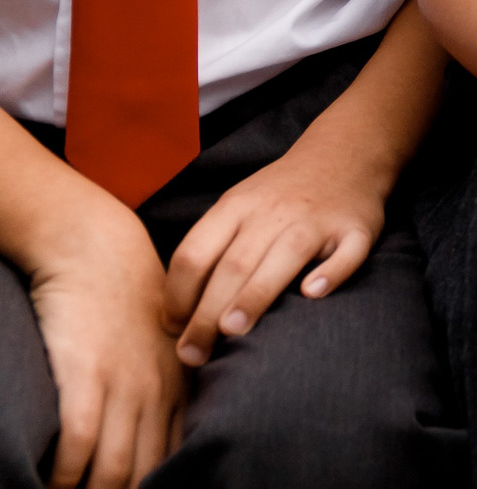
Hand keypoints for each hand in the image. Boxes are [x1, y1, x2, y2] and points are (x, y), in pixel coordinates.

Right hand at [22, 194, 182, 488]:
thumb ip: (168, 387)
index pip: (177, 452)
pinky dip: (67, 472)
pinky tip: (56, 483)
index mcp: (180, 383)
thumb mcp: (163, 344)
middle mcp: (158, 389)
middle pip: (145, 468)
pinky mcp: (86, 373)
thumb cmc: (126, 300)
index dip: (160, 483)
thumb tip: (164, 436)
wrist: (98, 251)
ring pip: (114, 465)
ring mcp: (123, 382)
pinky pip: (80, 440)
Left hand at [163, 131, 393, 368]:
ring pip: (284, 256)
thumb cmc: (280, 194)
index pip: (195, 253)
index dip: (177, 296)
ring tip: (233, 331)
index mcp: (236, 206)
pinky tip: (314, 293)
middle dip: (207, 312)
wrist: (345, 152)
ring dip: (256, 293)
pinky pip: (347, 252)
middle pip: (234, 264)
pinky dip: (332, 272)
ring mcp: (318, 219)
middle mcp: (274, 211)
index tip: (174, 330)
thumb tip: (178, 314)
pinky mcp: (357, 228)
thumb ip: (213, 249)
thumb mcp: (238, 205)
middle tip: (193, 354)